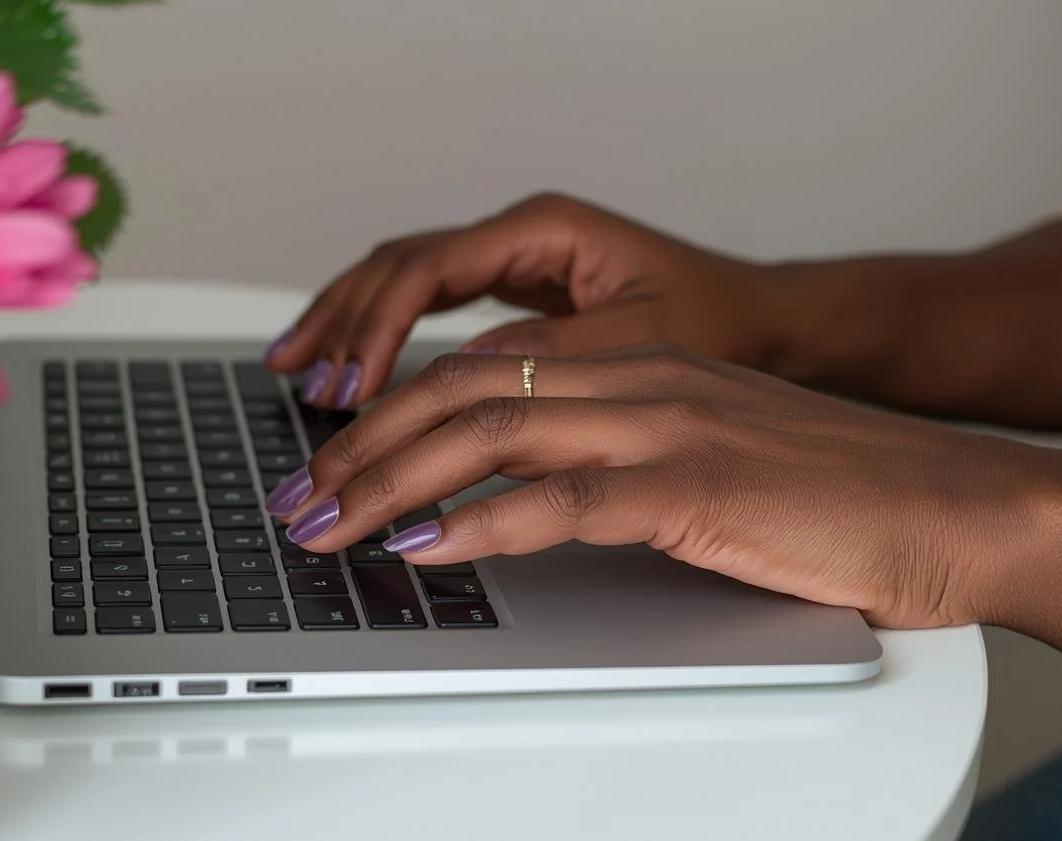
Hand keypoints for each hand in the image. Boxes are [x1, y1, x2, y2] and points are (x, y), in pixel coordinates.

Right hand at [266, 193, 776, 410]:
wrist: (767, 322)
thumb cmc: (719, 322)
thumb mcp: (636, 344)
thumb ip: (546, 357)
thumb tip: (457, 385)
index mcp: (544, 230)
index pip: (428, 270)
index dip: (376, 329)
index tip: (349, 389)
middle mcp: (519, 235)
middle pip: (397, 268)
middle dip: (340, 327)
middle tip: (298, 387)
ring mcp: (514, 261)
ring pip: (402, 283)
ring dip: (346, 327)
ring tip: (294, 372)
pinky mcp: (518, 294)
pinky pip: (428, 308)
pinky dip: (384, 339)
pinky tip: (353, 374)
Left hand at [266, 345, 1043, 628]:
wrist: (955, 507)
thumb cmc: (843, 497)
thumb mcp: (713, 461)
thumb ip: (625, 464)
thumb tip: (532, 500)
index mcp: (640, 369)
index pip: (482, 373)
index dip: (394, 416)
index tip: (337, 463)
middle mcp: (642, 381)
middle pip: (464, 394)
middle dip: (364, 448)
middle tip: (301, 500)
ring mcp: (667, 427)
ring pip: (491, 434)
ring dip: (392, 483)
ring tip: (330, 527)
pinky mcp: (696, 488)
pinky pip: (561, 499)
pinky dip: (480, 524)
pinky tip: (427, 549)